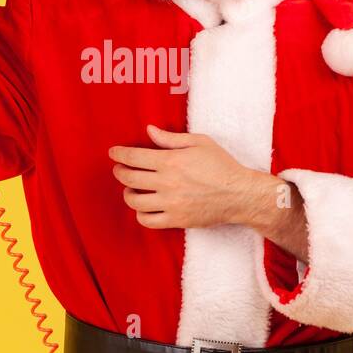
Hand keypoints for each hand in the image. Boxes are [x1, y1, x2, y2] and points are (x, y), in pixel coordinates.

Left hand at [109, 125, 272, 228]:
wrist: (239, 194)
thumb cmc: (221, 165)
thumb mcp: (199, 142)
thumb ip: (171, 138)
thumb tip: (149, 131)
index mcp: (171, 161)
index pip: (134, 157)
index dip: (119, 154)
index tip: (113, 153)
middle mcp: (167, 182)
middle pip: (129, 178)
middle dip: (119, 172)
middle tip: (119, 169)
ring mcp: (170, 203)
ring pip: (135, 201)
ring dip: (128, 193)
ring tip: (131, 189)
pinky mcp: (176, 220)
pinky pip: (147, 220)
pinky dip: (140, 214)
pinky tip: (144, 207)